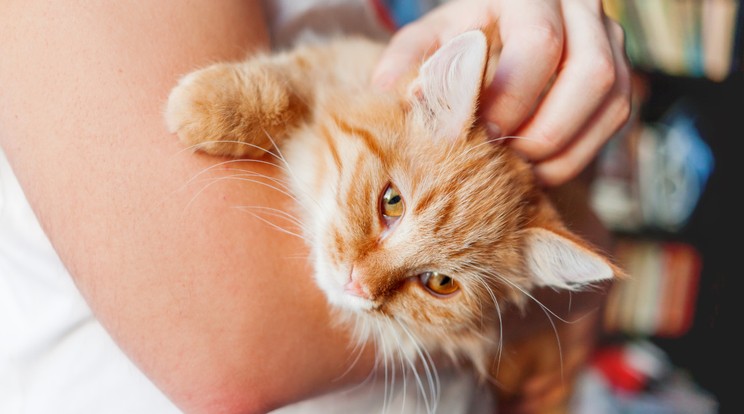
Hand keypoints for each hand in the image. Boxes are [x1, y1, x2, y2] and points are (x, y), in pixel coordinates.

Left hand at [372, 0, 631, 185]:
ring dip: (567, 148)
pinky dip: (579, 153)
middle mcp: (580, 8)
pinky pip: (615, 117)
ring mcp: (608, 38)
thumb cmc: (458, 37)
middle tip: (504, 159)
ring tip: (521, 173)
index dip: (512, 98)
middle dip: (545, 130)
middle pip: (591, 74)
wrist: (494, 28)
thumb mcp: (428, 39)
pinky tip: (541, 169)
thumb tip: (398, 93)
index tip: (480, 134)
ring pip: (613, 100)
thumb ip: (409, 63)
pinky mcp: (617, 71)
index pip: (539, 44)